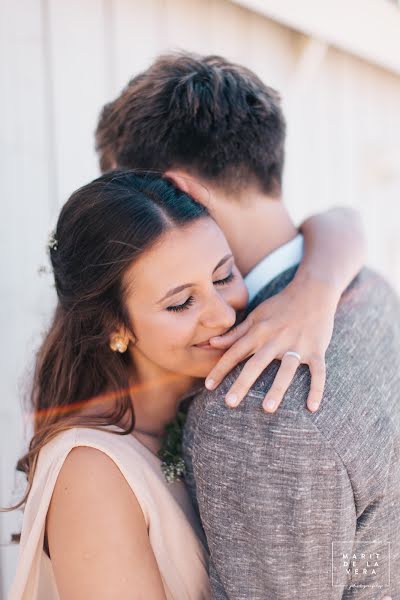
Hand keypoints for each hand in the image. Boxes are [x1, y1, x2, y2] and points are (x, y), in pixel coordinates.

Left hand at [205, 277, 338, 412]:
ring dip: (277, 389)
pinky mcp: (317, 349)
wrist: (314, 290)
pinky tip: (311, 408)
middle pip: (256, 364)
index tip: (208, 386)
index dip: (220, 369)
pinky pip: (318, 371)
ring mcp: (298, 345)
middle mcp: (276, 339)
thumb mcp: (257, 315)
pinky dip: (317, 389)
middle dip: (242, 383)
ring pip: (286, 370)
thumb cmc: (281, 305)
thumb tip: (211, 344)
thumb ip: (235, 333)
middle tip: (229, 402)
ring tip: (267, 408)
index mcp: (259, 331)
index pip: (235, 352)